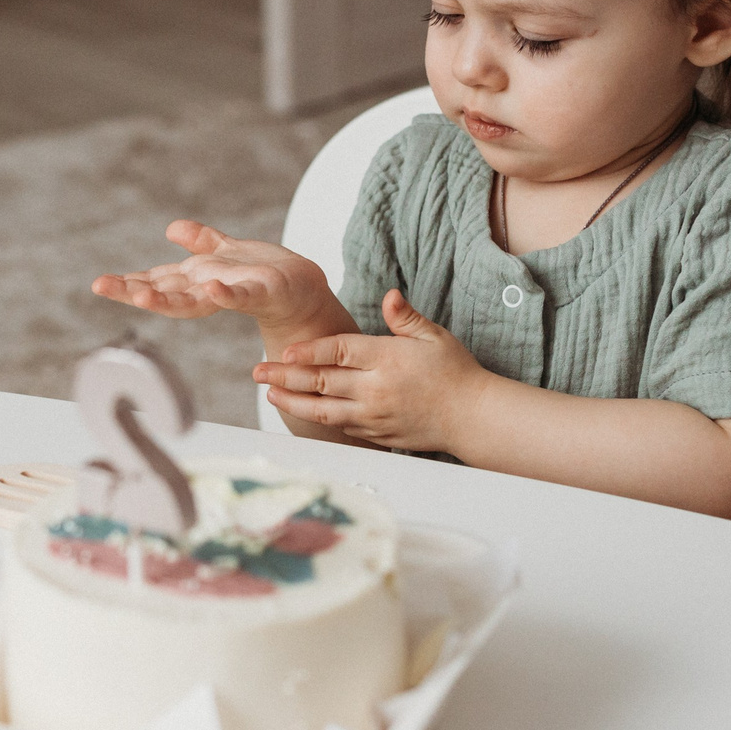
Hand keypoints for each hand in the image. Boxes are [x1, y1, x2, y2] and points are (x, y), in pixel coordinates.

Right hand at [91, 221, 341, 337]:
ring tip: (140, 295)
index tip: (99, 283)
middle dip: (133, 291)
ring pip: (195, 299)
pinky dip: (225, 294)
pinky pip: (241, 295)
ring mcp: (233, 292)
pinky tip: (209, 288)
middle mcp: (209, 290)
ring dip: (167, 298)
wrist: (306, 290)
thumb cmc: (266, 275)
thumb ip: (202, 242)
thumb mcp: (228, 252)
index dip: (129, 282)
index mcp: (198, 279)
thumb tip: (172, 228)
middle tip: (103, 287)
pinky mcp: (262, 293)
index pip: (157, 279)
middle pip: (166, 292)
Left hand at [255, 290, 491, 451]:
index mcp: (387, 360)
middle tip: (257, 371)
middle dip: (285, 376)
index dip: (309, 351)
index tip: (285, 350)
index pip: (339, 352)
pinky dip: (317, 418)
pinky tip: (302, 410)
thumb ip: (406, 317)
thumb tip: (390, 295)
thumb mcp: (435, 336)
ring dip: (293, 401)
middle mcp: (376, 390)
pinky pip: (340, 426)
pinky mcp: (376, 434)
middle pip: (321, 382)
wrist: (473, 417)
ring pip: (323, 410)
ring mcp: (374, 416)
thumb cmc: (456, 373)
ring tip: (270, 392)